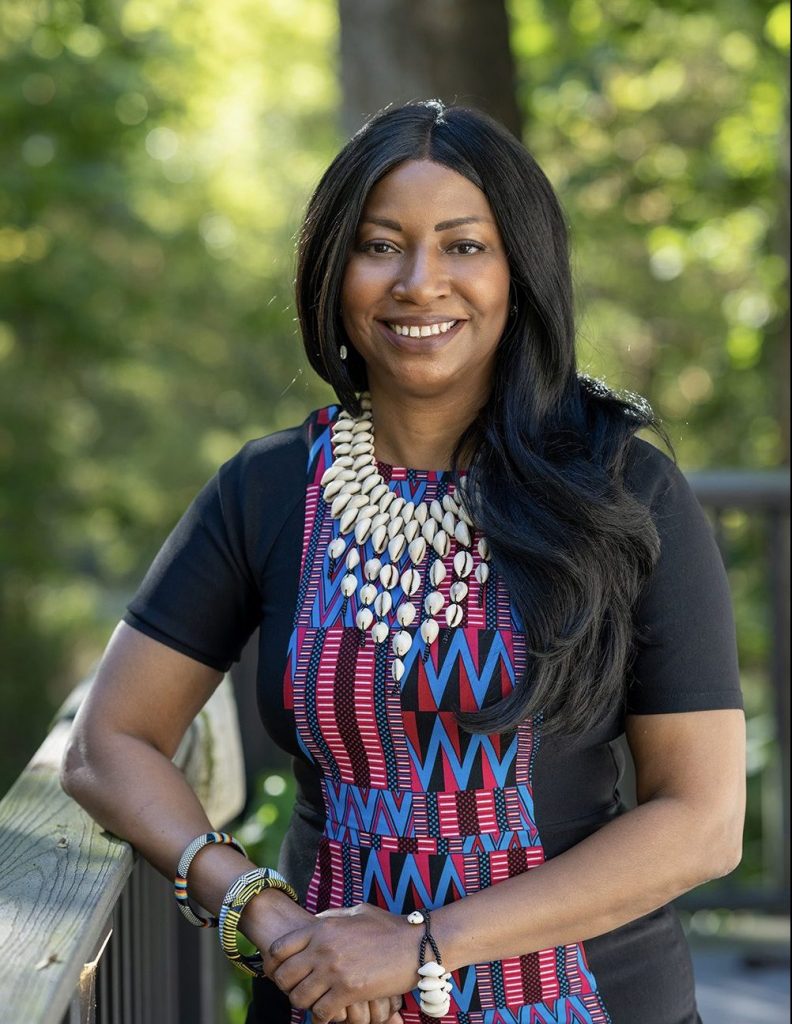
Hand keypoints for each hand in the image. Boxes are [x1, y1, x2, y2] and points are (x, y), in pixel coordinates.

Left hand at [264, 903, 417, 1022]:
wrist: (416, 945)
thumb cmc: (389, 927)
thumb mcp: (356, 913)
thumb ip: (331, 918)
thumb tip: (313, 922)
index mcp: (322, 927)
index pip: (279, 948)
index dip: (277, 963)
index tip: (287, 970)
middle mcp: (323, 948)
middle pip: (284, 976)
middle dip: (289, 986)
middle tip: (301, 989)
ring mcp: (334, 970)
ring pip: (299, 998)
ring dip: (306, 1003)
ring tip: (317, 1001)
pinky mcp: (348, 991)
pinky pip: (321, 1012)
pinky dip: (324, 1016)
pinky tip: (333, 1012)